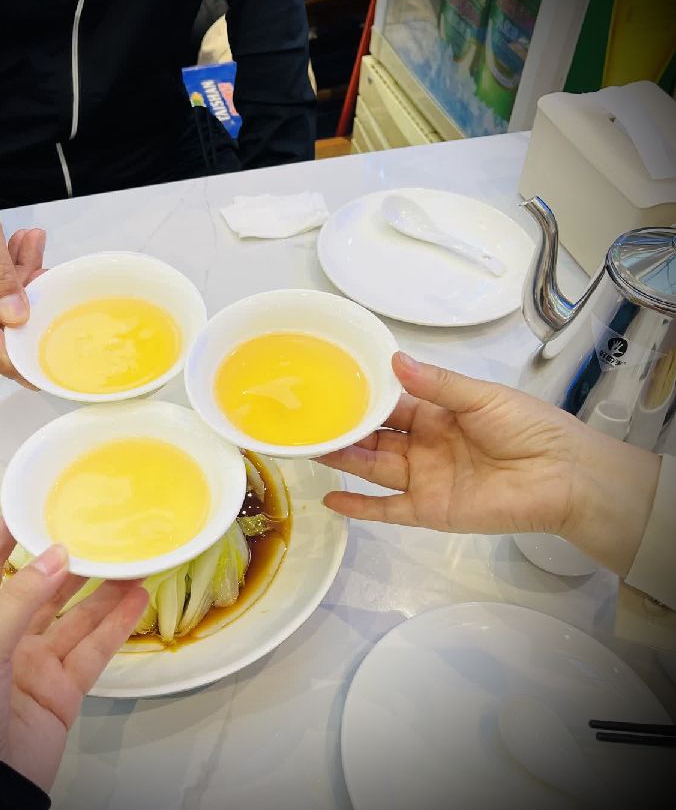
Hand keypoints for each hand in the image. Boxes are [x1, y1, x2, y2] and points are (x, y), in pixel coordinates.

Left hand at [0, 520, 147, 791]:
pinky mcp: (64, 689)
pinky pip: (95, 650)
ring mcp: (37, 664)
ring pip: (76, 618)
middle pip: (42, 590)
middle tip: (100, 533)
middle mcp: (6, 639)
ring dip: (103, 591)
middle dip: (69, 563)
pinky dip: (117, 625)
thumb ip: (20, 599)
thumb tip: (59, 553)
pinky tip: (137, 600)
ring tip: (133, 560)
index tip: (29, 506)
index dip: (3, 538)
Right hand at [318, 352, 660, 576]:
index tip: (329, 383)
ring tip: (307, 447)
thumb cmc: (527, 428)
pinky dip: (359, 506)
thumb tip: (393, 360)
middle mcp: (424, 444)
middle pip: (374, 436)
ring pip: (373, 467)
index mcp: (437, 413)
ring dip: (343, 458)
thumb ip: (437, 384)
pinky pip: (387, 509)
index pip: (390, 402)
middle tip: (306, 418)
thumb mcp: (481, 397)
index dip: (362, 394)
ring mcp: (423, 478)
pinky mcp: (428, 510)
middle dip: (343, 427)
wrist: (564, 477)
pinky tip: (329, 498)